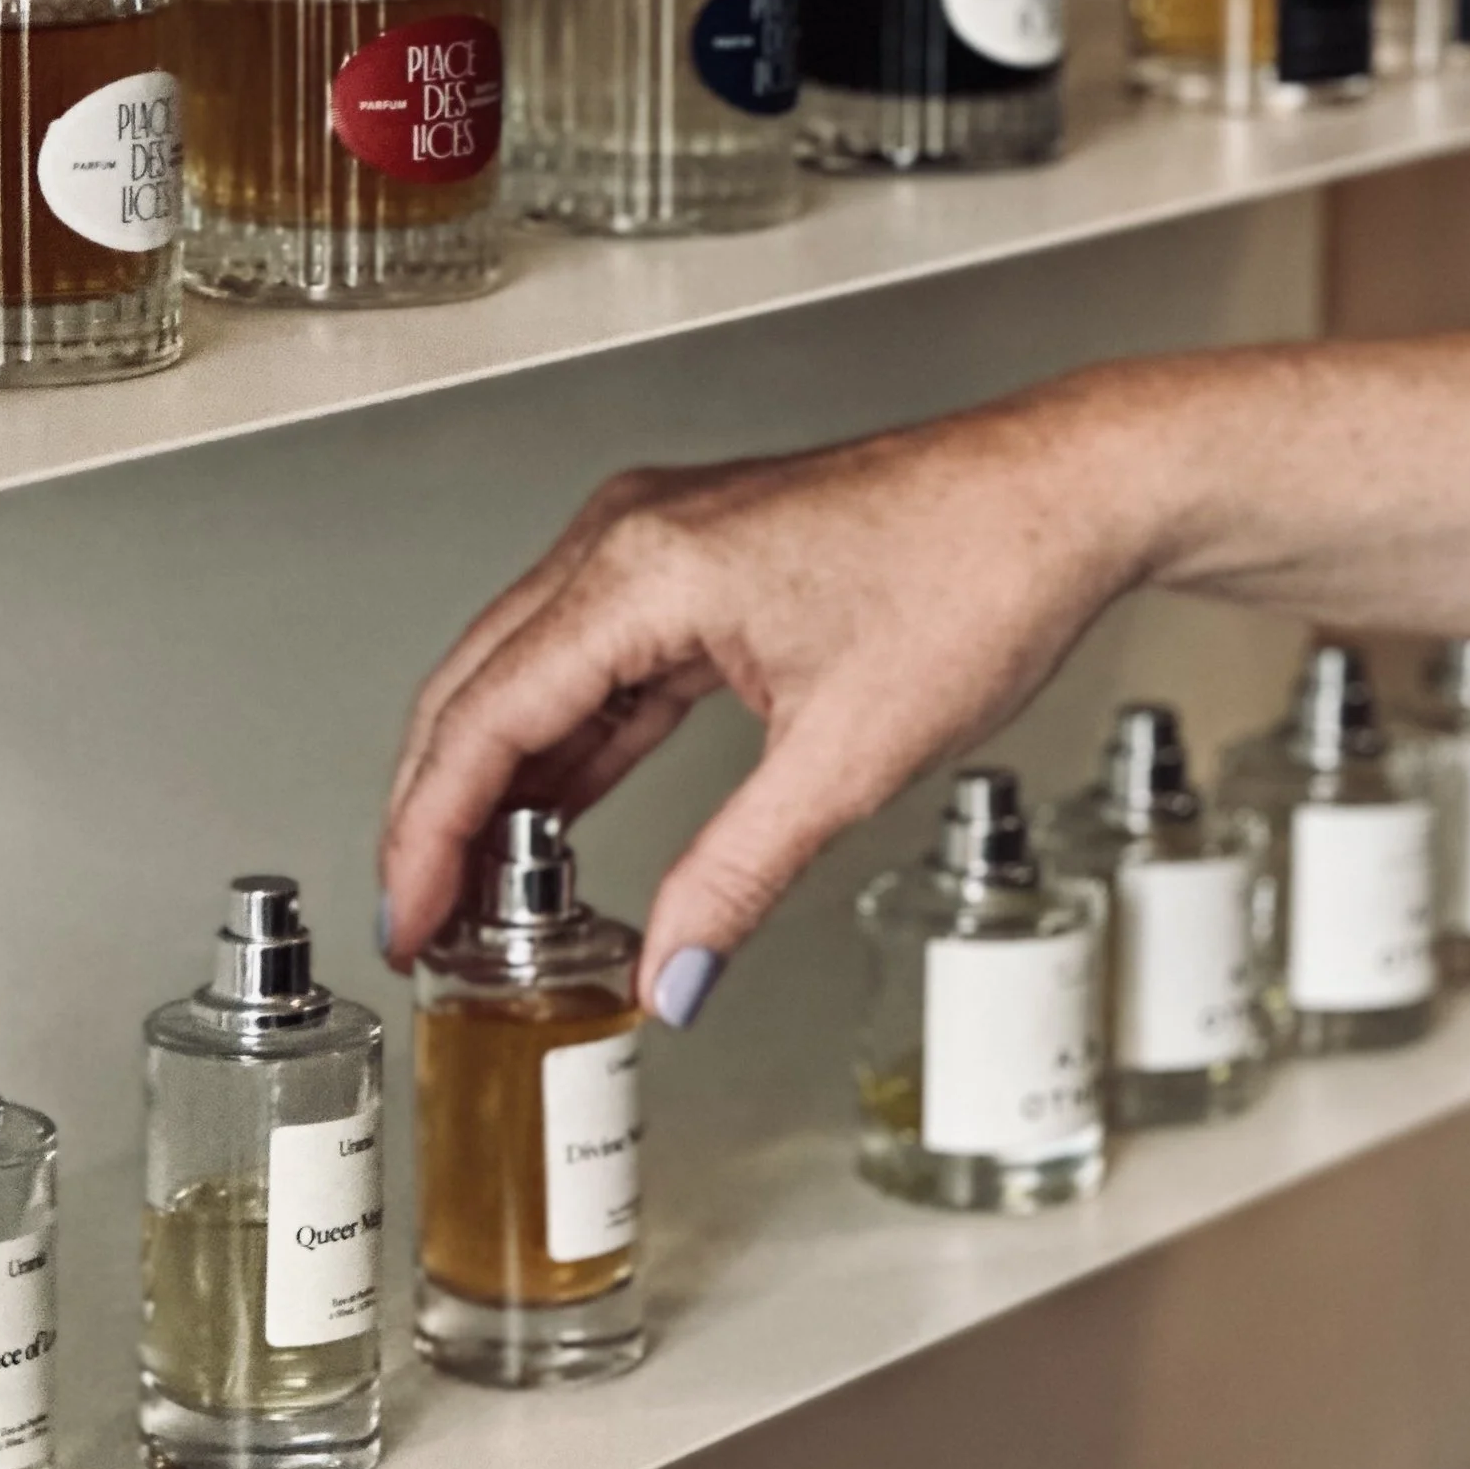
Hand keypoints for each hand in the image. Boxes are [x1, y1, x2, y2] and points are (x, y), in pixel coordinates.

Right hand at [379, 378, 1161, 1022]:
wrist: (1064, 492)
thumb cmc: (980, 570)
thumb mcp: (851, 757)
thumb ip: (738, 876)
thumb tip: (668, 976)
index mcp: (643, 570)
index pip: (485, 719)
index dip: (428, 836)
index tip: (406, 921)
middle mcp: (628, 537)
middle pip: (476, 688)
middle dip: (435, 813)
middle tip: (421, 924)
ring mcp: (657, 541)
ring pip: (526, 672)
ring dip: (495, 779)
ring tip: (478, 891)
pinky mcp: (696, 560)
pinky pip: (594, 660)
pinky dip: (564, 741)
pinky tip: (556, 813)